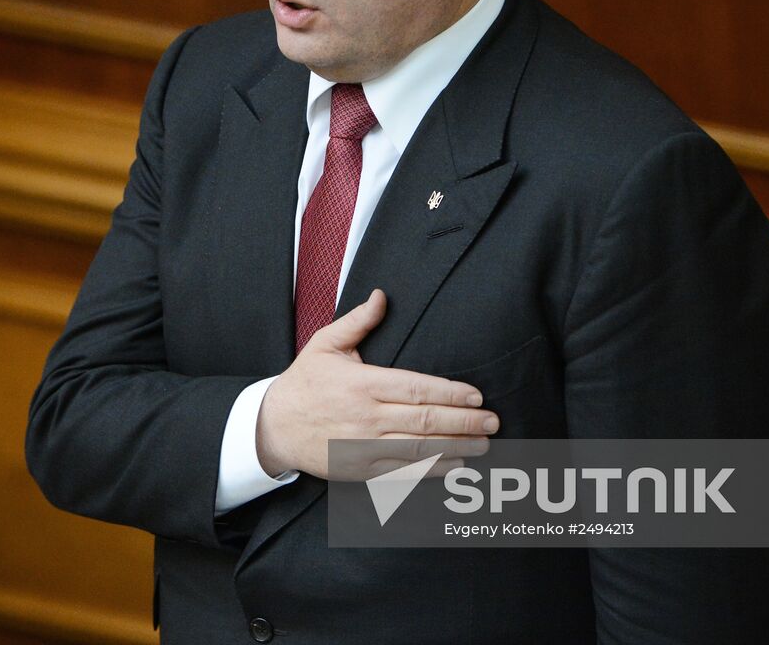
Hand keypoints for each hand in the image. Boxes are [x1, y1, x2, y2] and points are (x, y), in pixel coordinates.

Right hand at [255, 288, 498, 479]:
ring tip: (484, 445)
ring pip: (419, 449)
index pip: (415, 389)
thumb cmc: (305, 381)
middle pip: (424, 420)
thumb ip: (358, 321)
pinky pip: (403, 472)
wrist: (274, 426)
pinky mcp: (361, 470)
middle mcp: (366, 418)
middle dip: (464, 422)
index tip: (477, 396)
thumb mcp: (325, 344)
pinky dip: (432, 471)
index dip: (450, 393)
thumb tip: (382, 295)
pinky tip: (455, 465)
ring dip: (456, 447)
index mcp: (361, 384)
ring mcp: (364, 447)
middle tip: (493, 422)